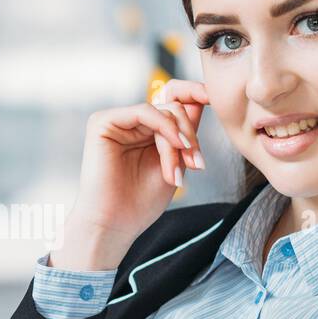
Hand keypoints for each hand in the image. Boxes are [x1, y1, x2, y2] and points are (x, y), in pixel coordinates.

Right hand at [52, 79, 209, 270]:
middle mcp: (130, 122)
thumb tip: (204, 98)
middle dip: (191, 135)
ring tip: (181, 169)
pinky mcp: (103, 122)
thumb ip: (185, 133)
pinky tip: (176, 147)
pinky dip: (166, 128)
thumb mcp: (176, 163)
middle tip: (196, 164)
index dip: (194, 93)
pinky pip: (144, 111)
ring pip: (164, 111)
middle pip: (174, 107)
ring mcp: (116, 120)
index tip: (215, 98)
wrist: (115, 225)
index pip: (173, 99)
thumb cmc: (141, 202)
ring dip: (179, 140)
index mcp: (146, 130)